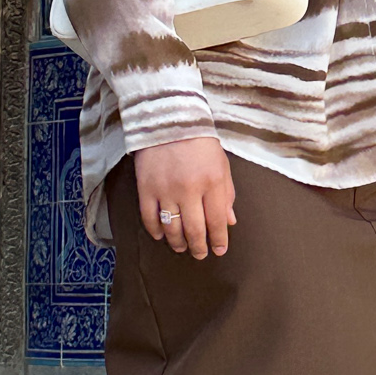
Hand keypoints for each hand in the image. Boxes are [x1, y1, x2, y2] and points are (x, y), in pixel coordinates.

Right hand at [134, 139, 236, 258]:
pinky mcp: (146, 188)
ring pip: (171, 228)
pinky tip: (161, 236)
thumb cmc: (201, 143)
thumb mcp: (222, 165)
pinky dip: (155, 231)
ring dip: (178, 243)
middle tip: (200, 255)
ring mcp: (165, 190)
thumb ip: (227, 194)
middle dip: (199, 247)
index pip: (217, 221)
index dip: (219, 240)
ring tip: (182, 247)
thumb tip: (229, 221)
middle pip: (195, 230)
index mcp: (212, 183)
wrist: (169, 120)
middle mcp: (189, 189)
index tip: (219, 250)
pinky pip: (149, 218)